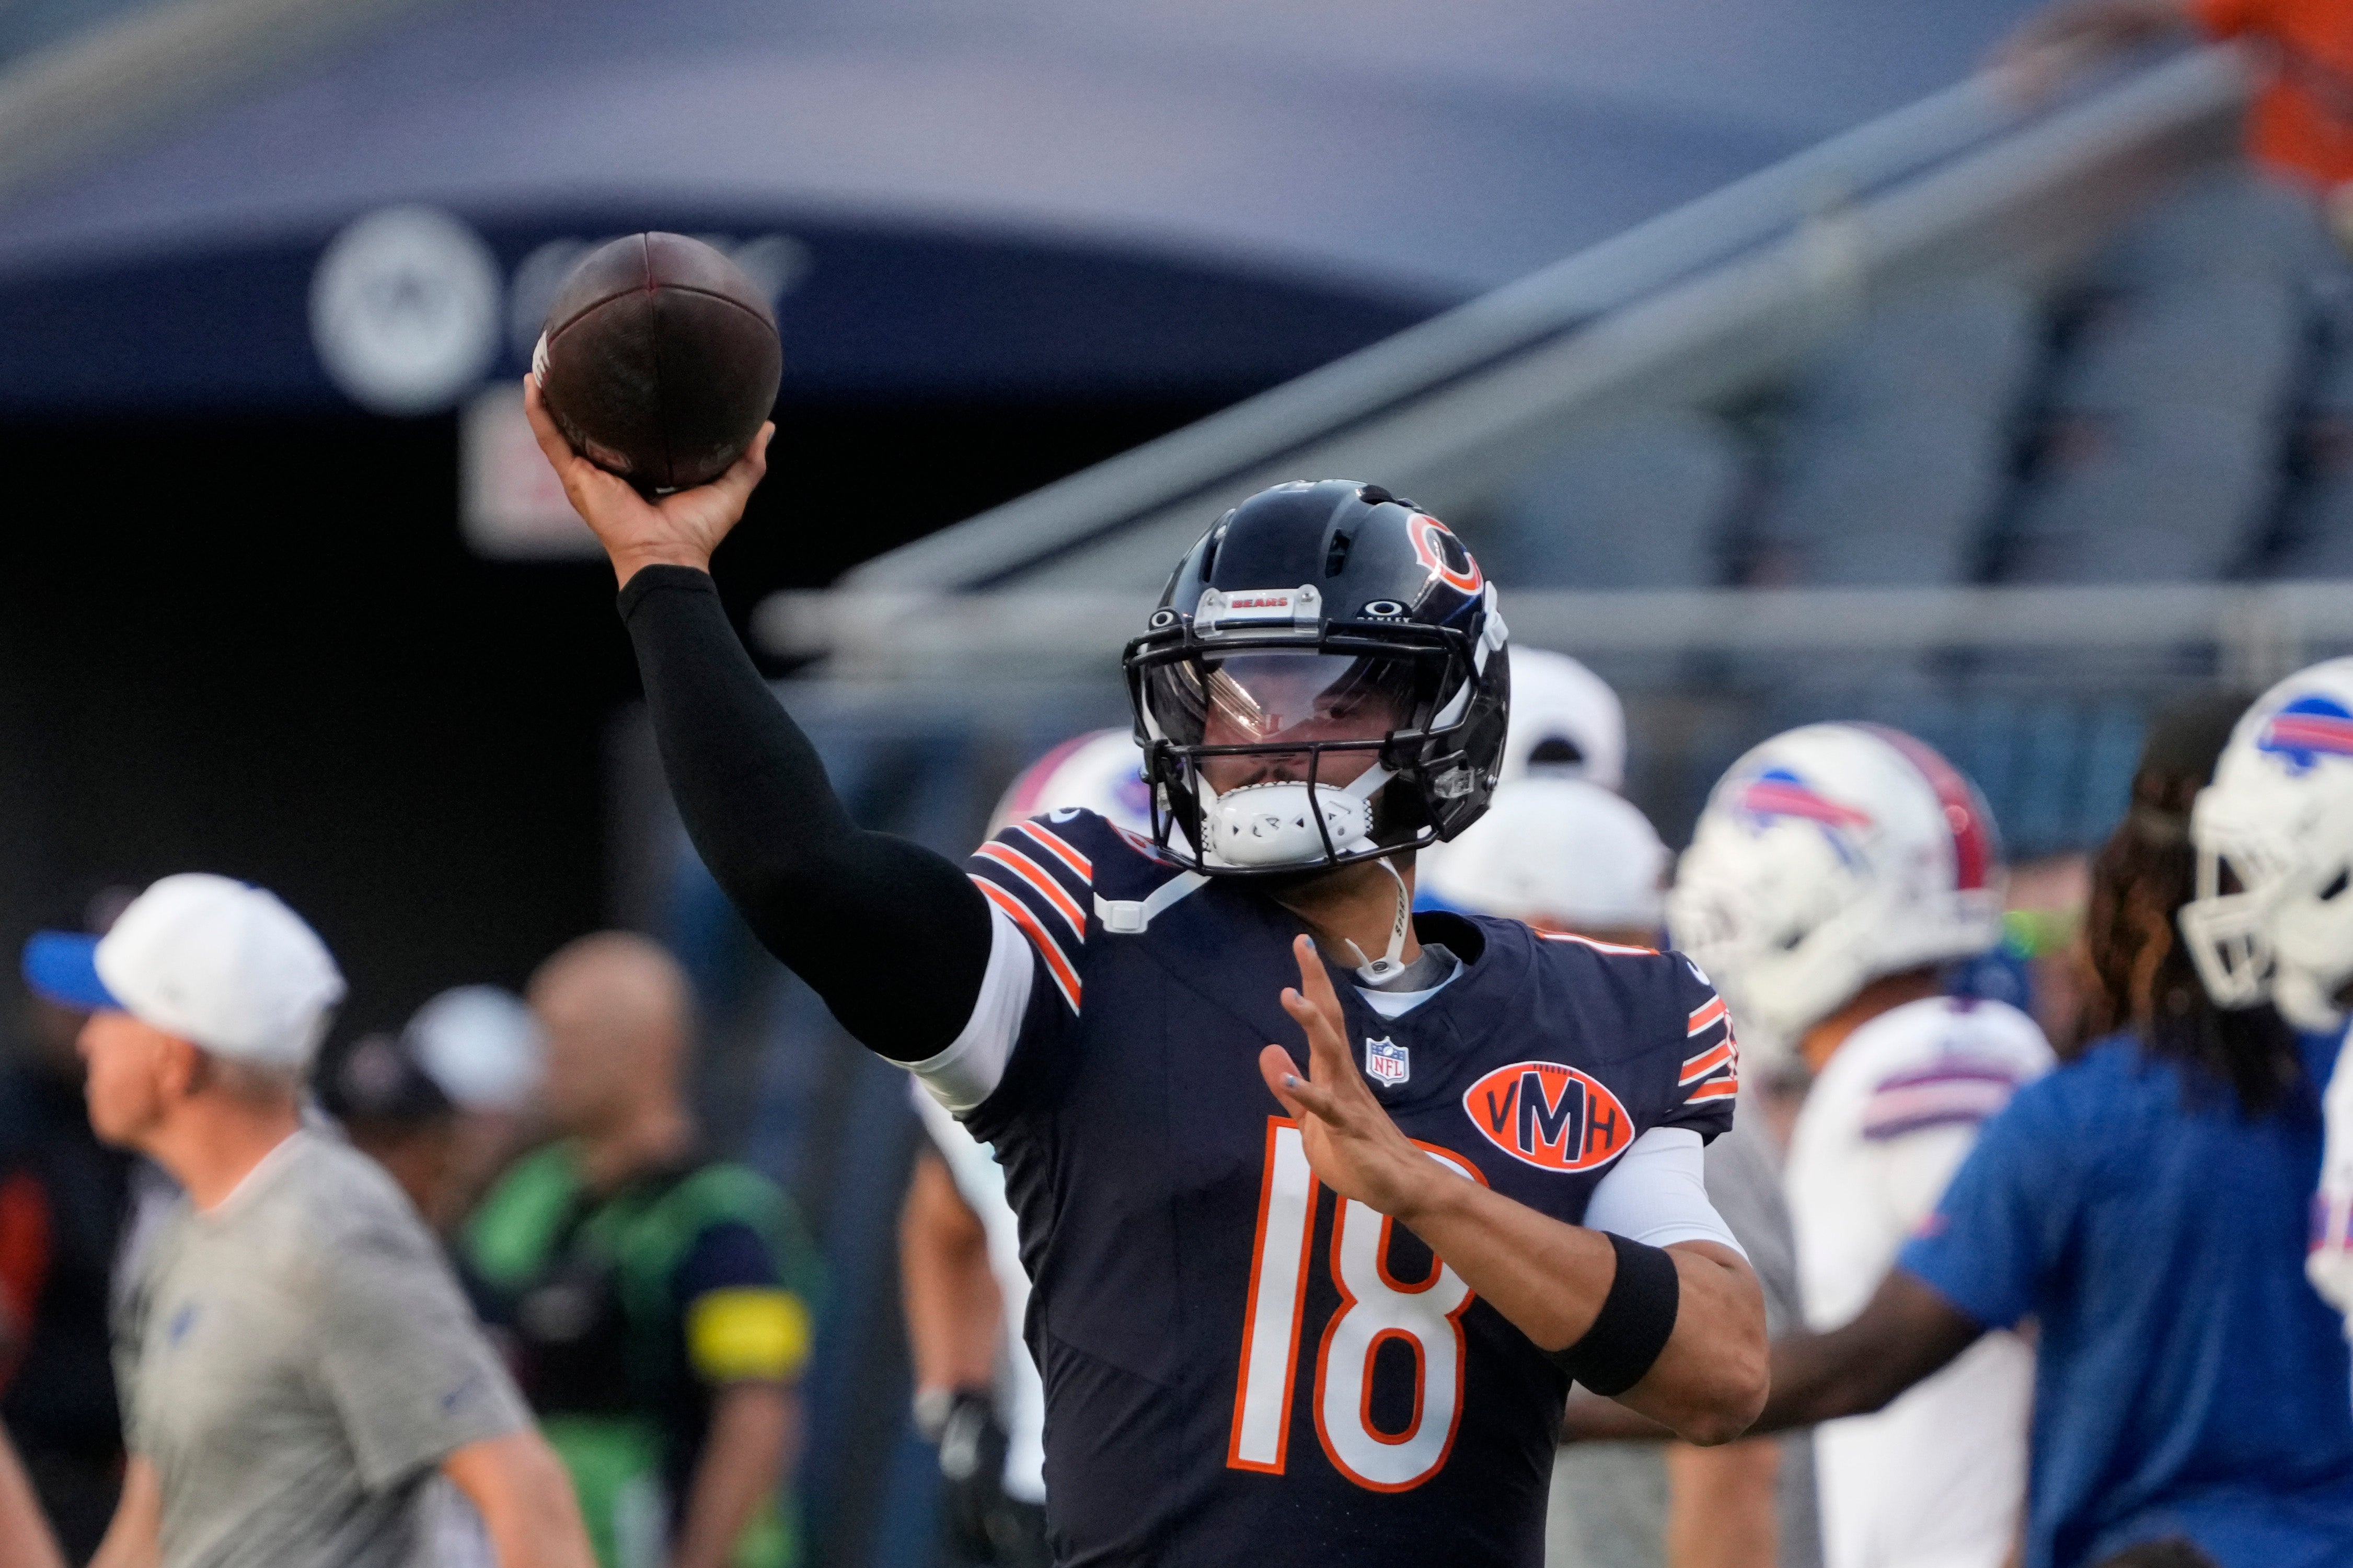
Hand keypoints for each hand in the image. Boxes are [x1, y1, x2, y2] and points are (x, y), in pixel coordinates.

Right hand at [521, 374, 773, 586]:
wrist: (671, 556)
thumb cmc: (698, 531)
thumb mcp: (731, 487)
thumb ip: (748, 458)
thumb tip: (767, 426)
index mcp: (640, 471)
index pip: (628, 433)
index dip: (624, 405)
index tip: (628, 372)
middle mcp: (610, 470)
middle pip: (590, 425)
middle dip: (581, 393)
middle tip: (580, 353)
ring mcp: (588, 474)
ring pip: (561, 426)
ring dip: (550, 394)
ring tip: (544, 357)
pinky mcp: (576, 478)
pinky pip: (550, 438)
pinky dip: (538, 411)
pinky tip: (532, 381)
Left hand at [1257, 936, 1441, 1219]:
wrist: (1400, 1187)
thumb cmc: (1358, 1153)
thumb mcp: (1310, 1119)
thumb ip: (1290, 1088)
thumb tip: (1269, 1049)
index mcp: (1333, 1072)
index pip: (1322, 1019)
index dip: (1310, 983)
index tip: (1301, 945)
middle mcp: (1342, 1077)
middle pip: (1329, 1022)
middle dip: (1315, 984)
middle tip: (1302, 946)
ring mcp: (1347, 1100)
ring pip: (1330, 1054)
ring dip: (1311, 1025)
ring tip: (1289, 997)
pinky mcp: (1348, 1129)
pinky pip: (1326, 1107)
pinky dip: (1305, 1092)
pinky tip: (1285, 1078)